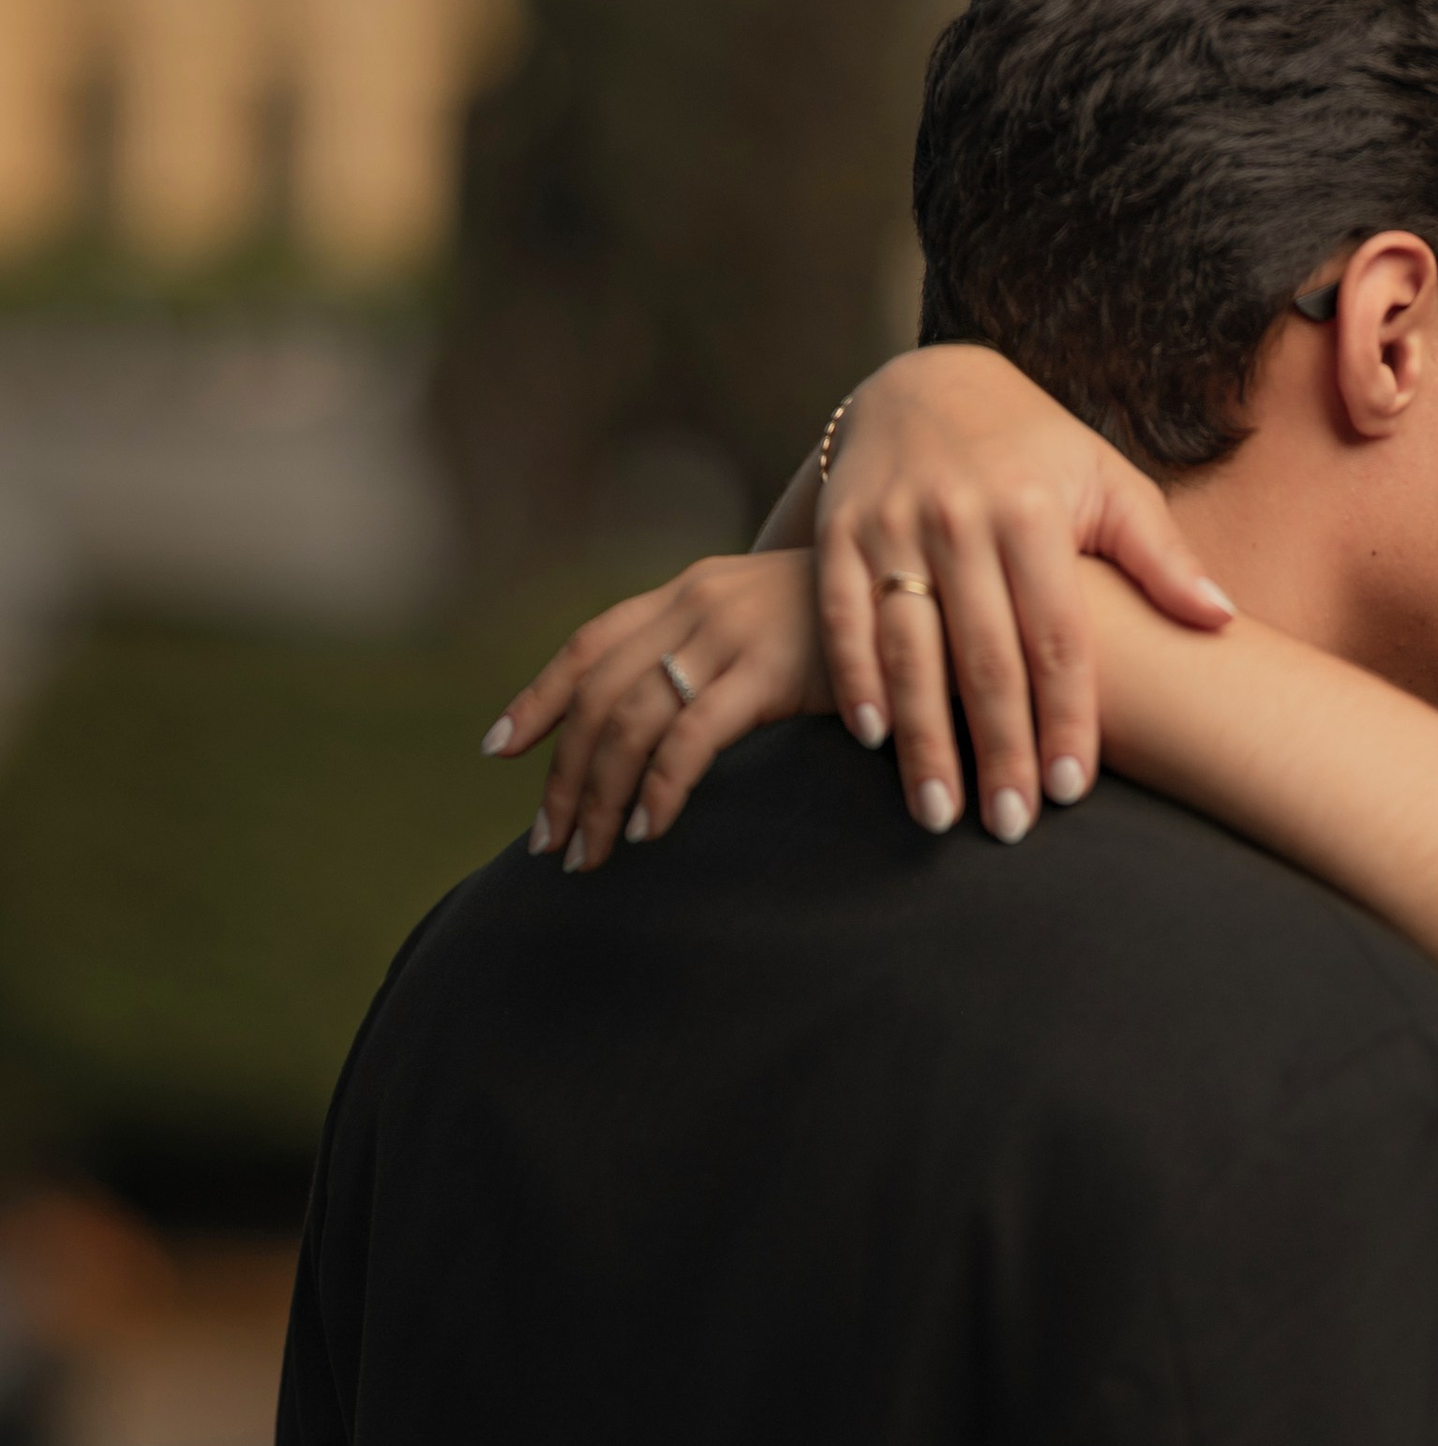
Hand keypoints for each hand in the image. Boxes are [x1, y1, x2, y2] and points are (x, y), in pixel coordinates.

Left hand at [490, 552, 831, 871]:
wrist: (932, 590)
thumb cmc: (864, 627)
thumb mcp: (778, 628)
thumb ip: (726, 659)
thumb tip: (680, 722)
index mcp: (690, 592)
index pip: (590, 645)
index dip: (538, 698)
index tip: (498, 750)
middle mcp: (696, 605)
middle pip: (597, 696)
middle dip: (564, 776)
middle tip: (549, 843)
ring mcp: (729, 635)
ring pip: (629, 722)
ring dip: (600, 798)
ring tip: (589, 855)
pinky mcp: (768, 672)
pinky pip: (690, 739)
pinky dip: (659, 790)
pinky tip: (649, 832)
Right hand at [809, 345, 1232, 841]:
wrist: (924, 383)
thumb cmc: (1033, 449)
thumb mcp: (1106, 481)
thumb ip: (1161, 555)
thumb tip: (1223, 620)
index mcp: (1034, 511)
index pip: (1057, 636)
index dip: (1065, 716)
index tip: (1069, 789)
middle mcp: (961, 517)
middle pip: (985, 656)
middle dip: (998, 748)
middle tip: (1011, 827)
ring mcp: (894, 525)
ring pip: (910, 648)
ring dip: (924, 737)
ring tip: (939, 813)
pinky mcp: (840, 531)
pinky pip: (843, 617)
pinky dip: (854, 678)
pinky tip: (872, 740)